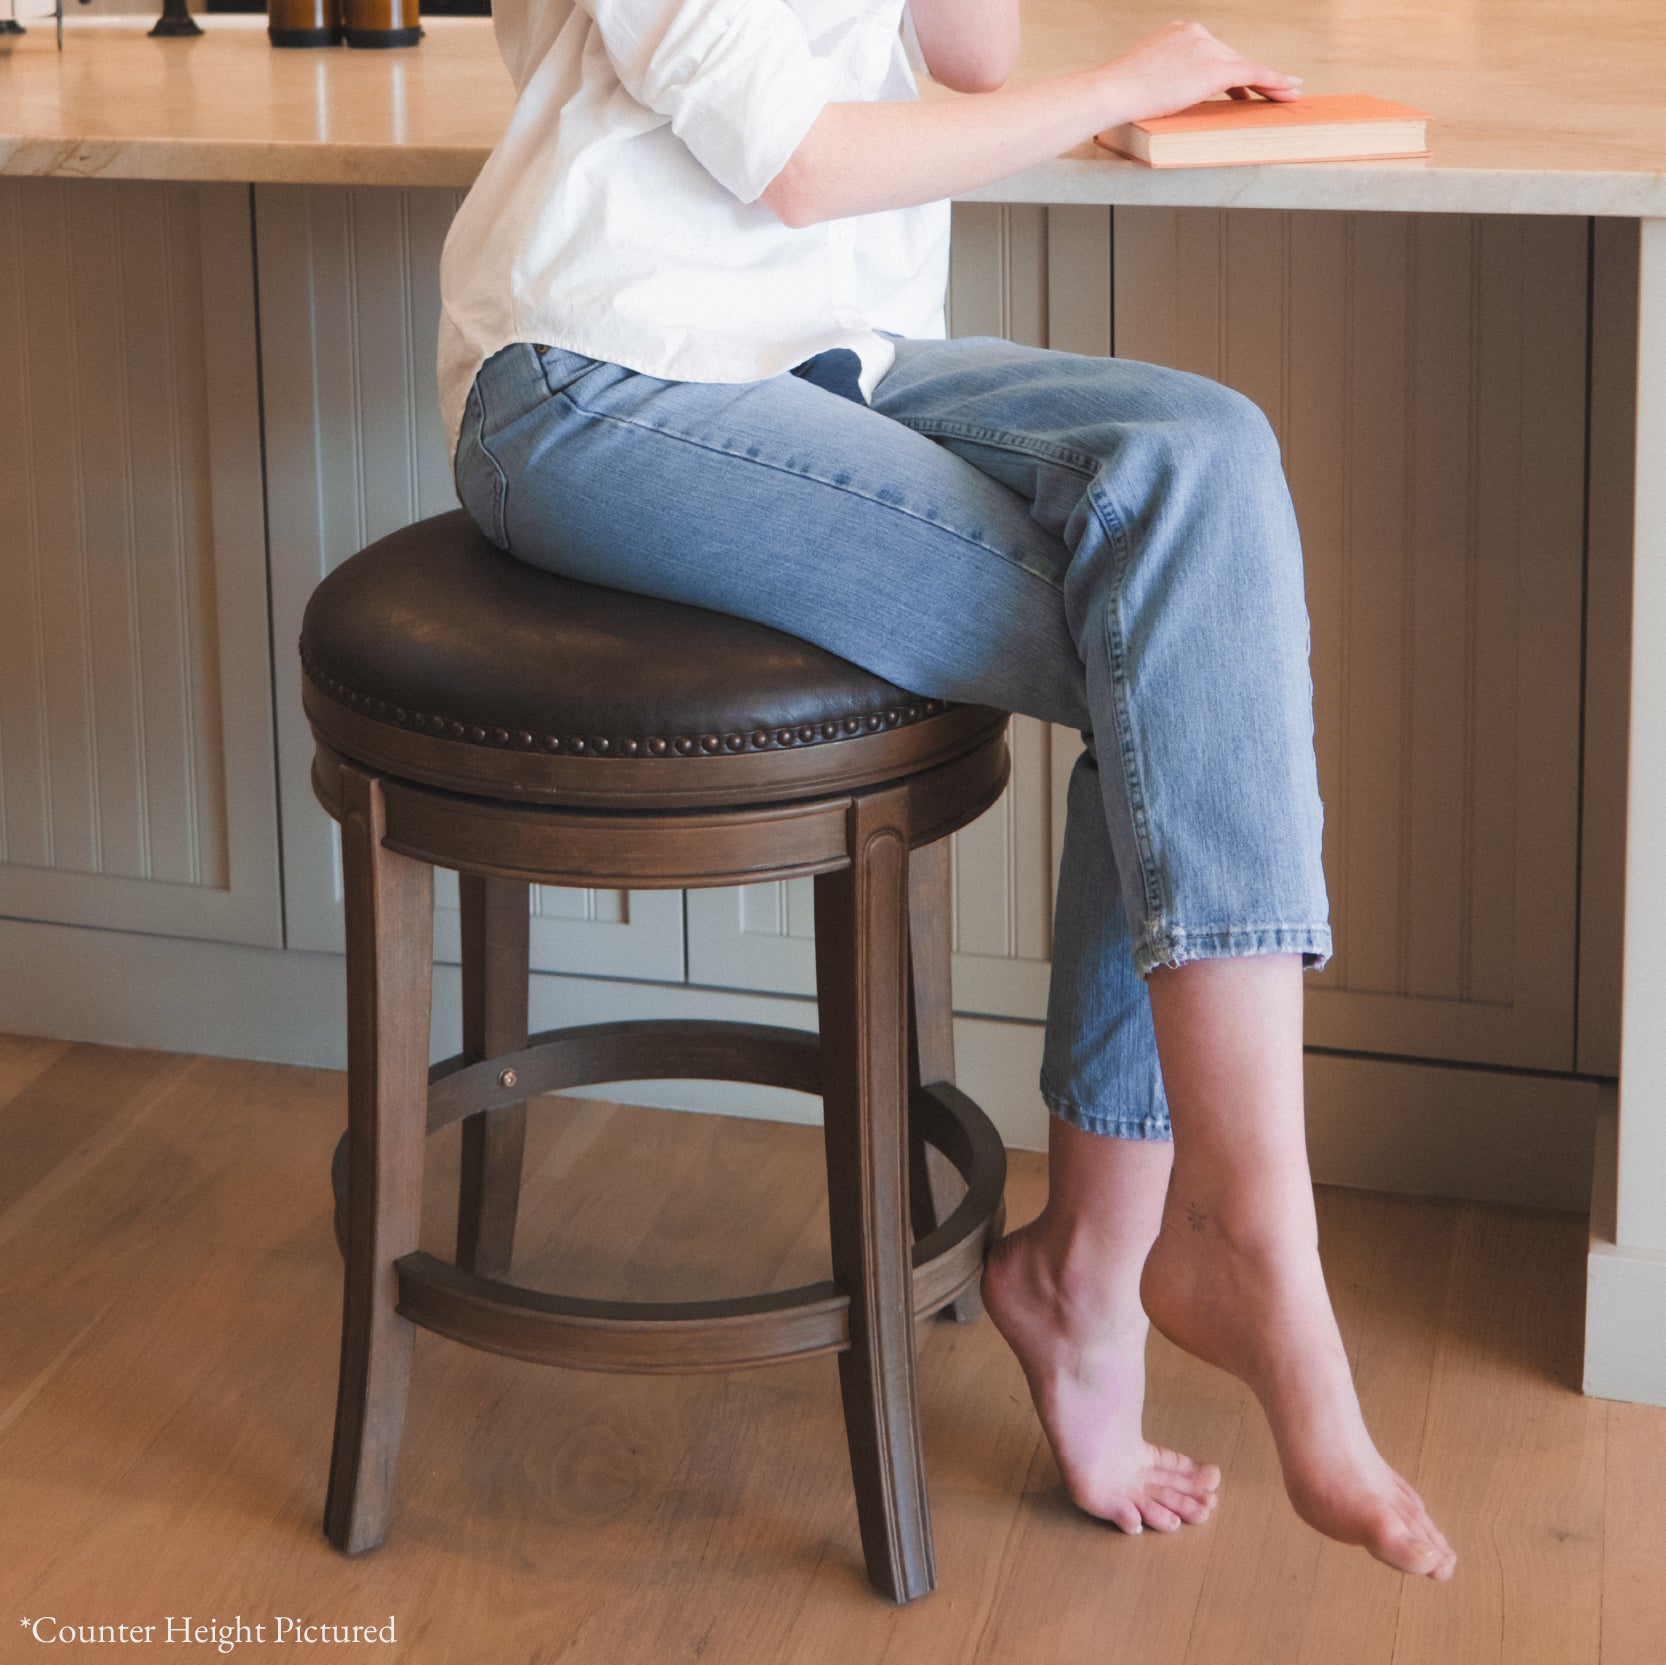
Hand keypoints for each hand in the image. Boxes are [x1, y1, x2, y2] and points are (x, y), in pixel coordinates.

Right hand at [1106, 21, 1300, 123]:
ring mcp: (1205, 47)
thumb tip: (1166, 93)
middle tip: (1273, 93)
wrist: (1112, 91)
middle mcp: (1196, 32)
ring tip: (1288, 94)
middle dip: (1251, 79)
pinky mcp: (1214, 68)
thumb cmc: (1117, 94)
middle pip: (1231, 58)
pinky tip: (1290, 89)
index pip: (1211, 51)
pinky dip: (1273, 82)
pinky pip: (1253, 74)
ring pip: (1245, 66)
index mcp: (1177, 32)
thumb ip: (1162, 76)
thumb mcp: (1141, 76)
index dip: (1230, 71)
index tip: (1240, 84)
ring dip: (1269, 82)